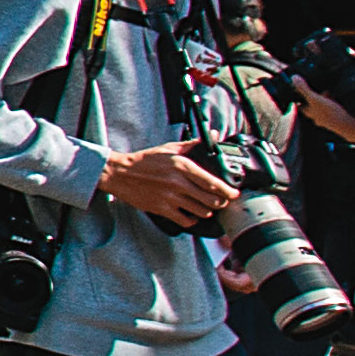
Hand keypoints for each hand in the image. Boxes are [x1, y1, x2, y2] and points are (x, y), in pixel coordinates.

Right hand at [99, 144, 241, 230]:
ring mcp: (170, 198)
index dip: (227, 191)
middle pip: (211, 200)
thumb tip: (213, 134)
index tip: (234, 194)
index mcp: (183, 166)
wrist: (121, 173)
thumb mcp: (169, 148)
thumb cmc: (146, 160)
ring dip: (207, 211)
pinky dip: (192, 220)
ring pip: (201, 211)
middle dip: (220, 203)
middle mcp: (178, 183)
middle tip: (221, 201)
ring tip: (206, 207)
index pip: (212, 182)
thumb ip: (193, 144)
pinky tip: (191, 215)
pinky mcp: (162, 209)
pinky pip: (185, 221)